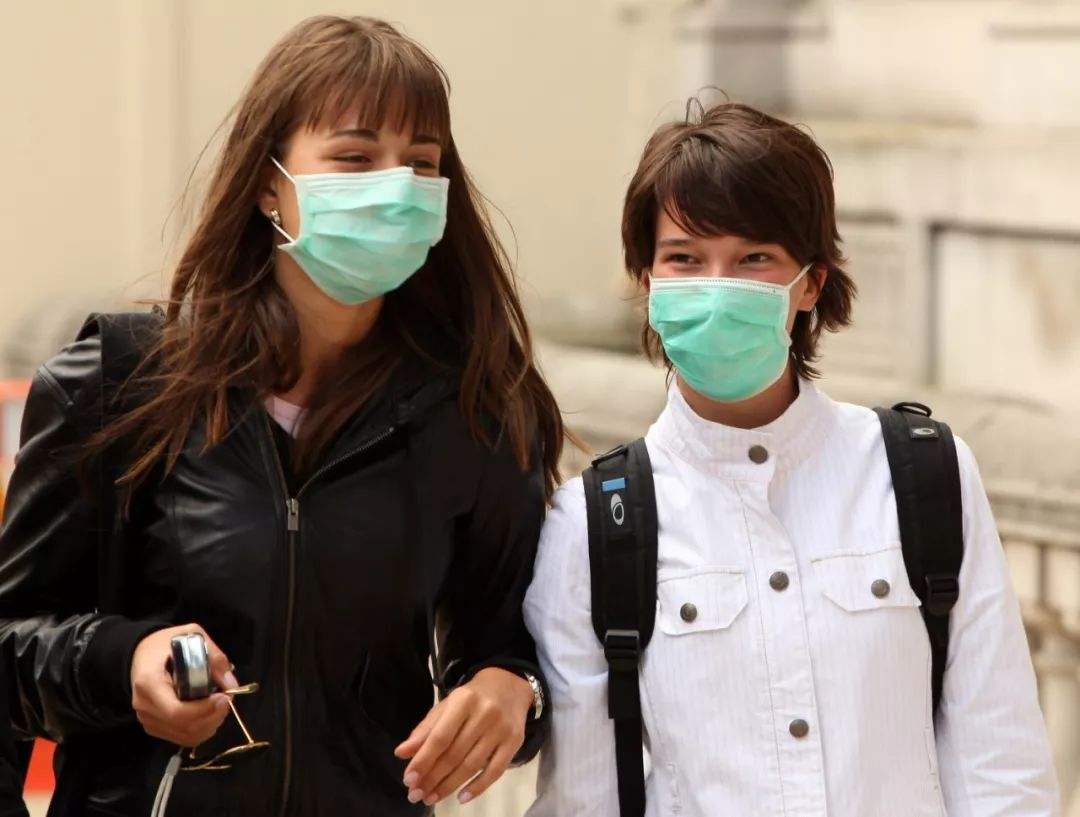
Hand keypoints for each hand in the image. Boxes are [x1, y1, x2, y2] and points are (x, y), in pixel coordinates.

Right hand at [130, 623, 237, 747]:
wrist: (141, 652)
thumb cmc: (166, 643)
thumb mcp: (191, 635)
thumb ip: (213, 657)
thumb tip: (231, 685)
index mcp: (149, 683)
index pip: (176, 712)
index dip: (204, 710)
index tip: (224, 697)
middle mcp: (144, 705)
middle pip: (183, 726)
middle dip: (212, 717)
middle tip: (227, 700)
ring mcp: (147, 718)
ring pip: (184, 736)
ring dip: (209, 725)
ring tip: (220, 707)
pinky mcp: (153, 725)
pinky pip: (181, 737)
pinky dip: (200, 730)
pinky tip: (209, 714)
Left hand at [394, 667, 533, 805]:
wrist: (508, 685)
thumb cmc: (471, 699)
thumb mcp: (447, 706)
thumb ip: (425, 730)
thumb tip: (401, 753)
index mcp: (463, 701)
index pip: (440, 736)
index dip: (423, 760)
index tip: (408, 780)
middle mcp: (484, 713)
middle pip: (455, 754)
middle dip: (433, 778)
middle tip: (416, 795)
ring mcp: (502, 728)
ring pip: (472, 765)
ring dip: (449, 786)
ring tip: (432, 798)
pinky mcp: (515, 741)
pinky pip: (496, 771)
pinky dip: (478, 787)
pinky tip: (461, 798)